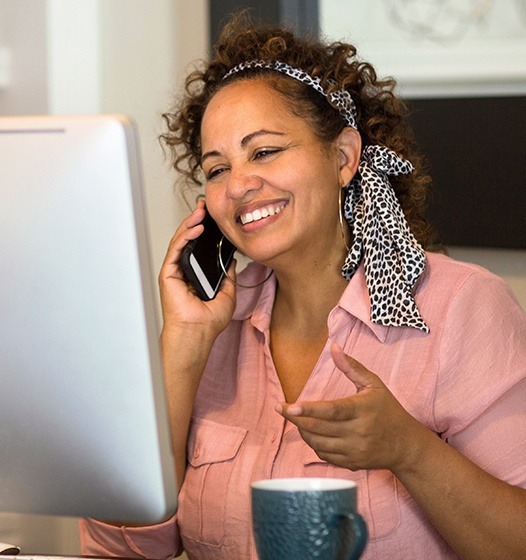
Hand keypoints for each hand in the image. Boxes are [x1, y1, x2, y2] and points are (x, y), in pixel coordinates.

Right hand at [158, 200, 235, 335]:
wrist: (198, 333)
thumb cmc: (208, 321)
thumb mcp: (228, 293)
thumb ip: (227, 274)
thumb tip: (231, 259)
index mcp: (196, 274)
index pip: (199, 246)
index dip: (205, 230)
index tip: (213, 216)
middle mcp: (184, 271)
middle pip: (188, 239)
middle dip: (196, 220)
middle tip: (205, 206)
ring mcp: (174, 271)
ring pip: (181, 241)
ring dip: (190, 224)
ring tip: (202, 212)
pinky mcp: (168, 273)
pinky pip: (176, 249)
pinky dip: (185, 236)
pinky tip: (196, 227)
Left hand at [277, 343, 426, 473]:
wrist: (406, 445)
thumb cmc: (389, 410)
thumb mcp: (374, 384)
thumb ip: (352, 367)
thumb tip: (333, 347)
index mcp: (362, 410)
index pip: (332, 411)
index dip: (309, 409)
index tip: (290, 406)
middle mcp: (358, 432)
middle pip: (319, 428)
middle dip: (295, 418)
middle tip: (280, 408)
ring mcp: (354, 450)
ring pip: (318, 443)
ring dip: (302, 430)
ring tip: (296, 418)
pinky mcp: (352, 463)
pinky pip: (324, 455)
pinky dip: (313, 444)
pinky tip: (311, 432)